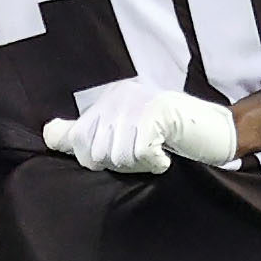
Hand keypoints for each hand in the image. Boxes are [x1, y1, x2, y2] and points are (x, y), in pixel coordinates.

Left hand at [41, 88, 239, 176]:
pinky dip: (155, 163)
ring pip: (117, 156)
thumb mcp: (121, 130)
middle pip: (95, 153)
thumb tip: (47, 135)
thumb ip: (85, 132)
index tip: (126, 153)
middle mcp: (118, 95)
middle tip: (144, 155)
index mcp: (107, 98)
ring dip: (139, 165)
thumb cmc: (166, 135)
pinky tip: (165, 155)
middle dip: (120, 164)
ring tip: (155, 153)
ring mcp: (137, 102)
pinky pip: (140, 153)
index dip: (97, 158)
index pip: (77, 140)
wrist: (213, 129)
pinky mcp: (156, 112)